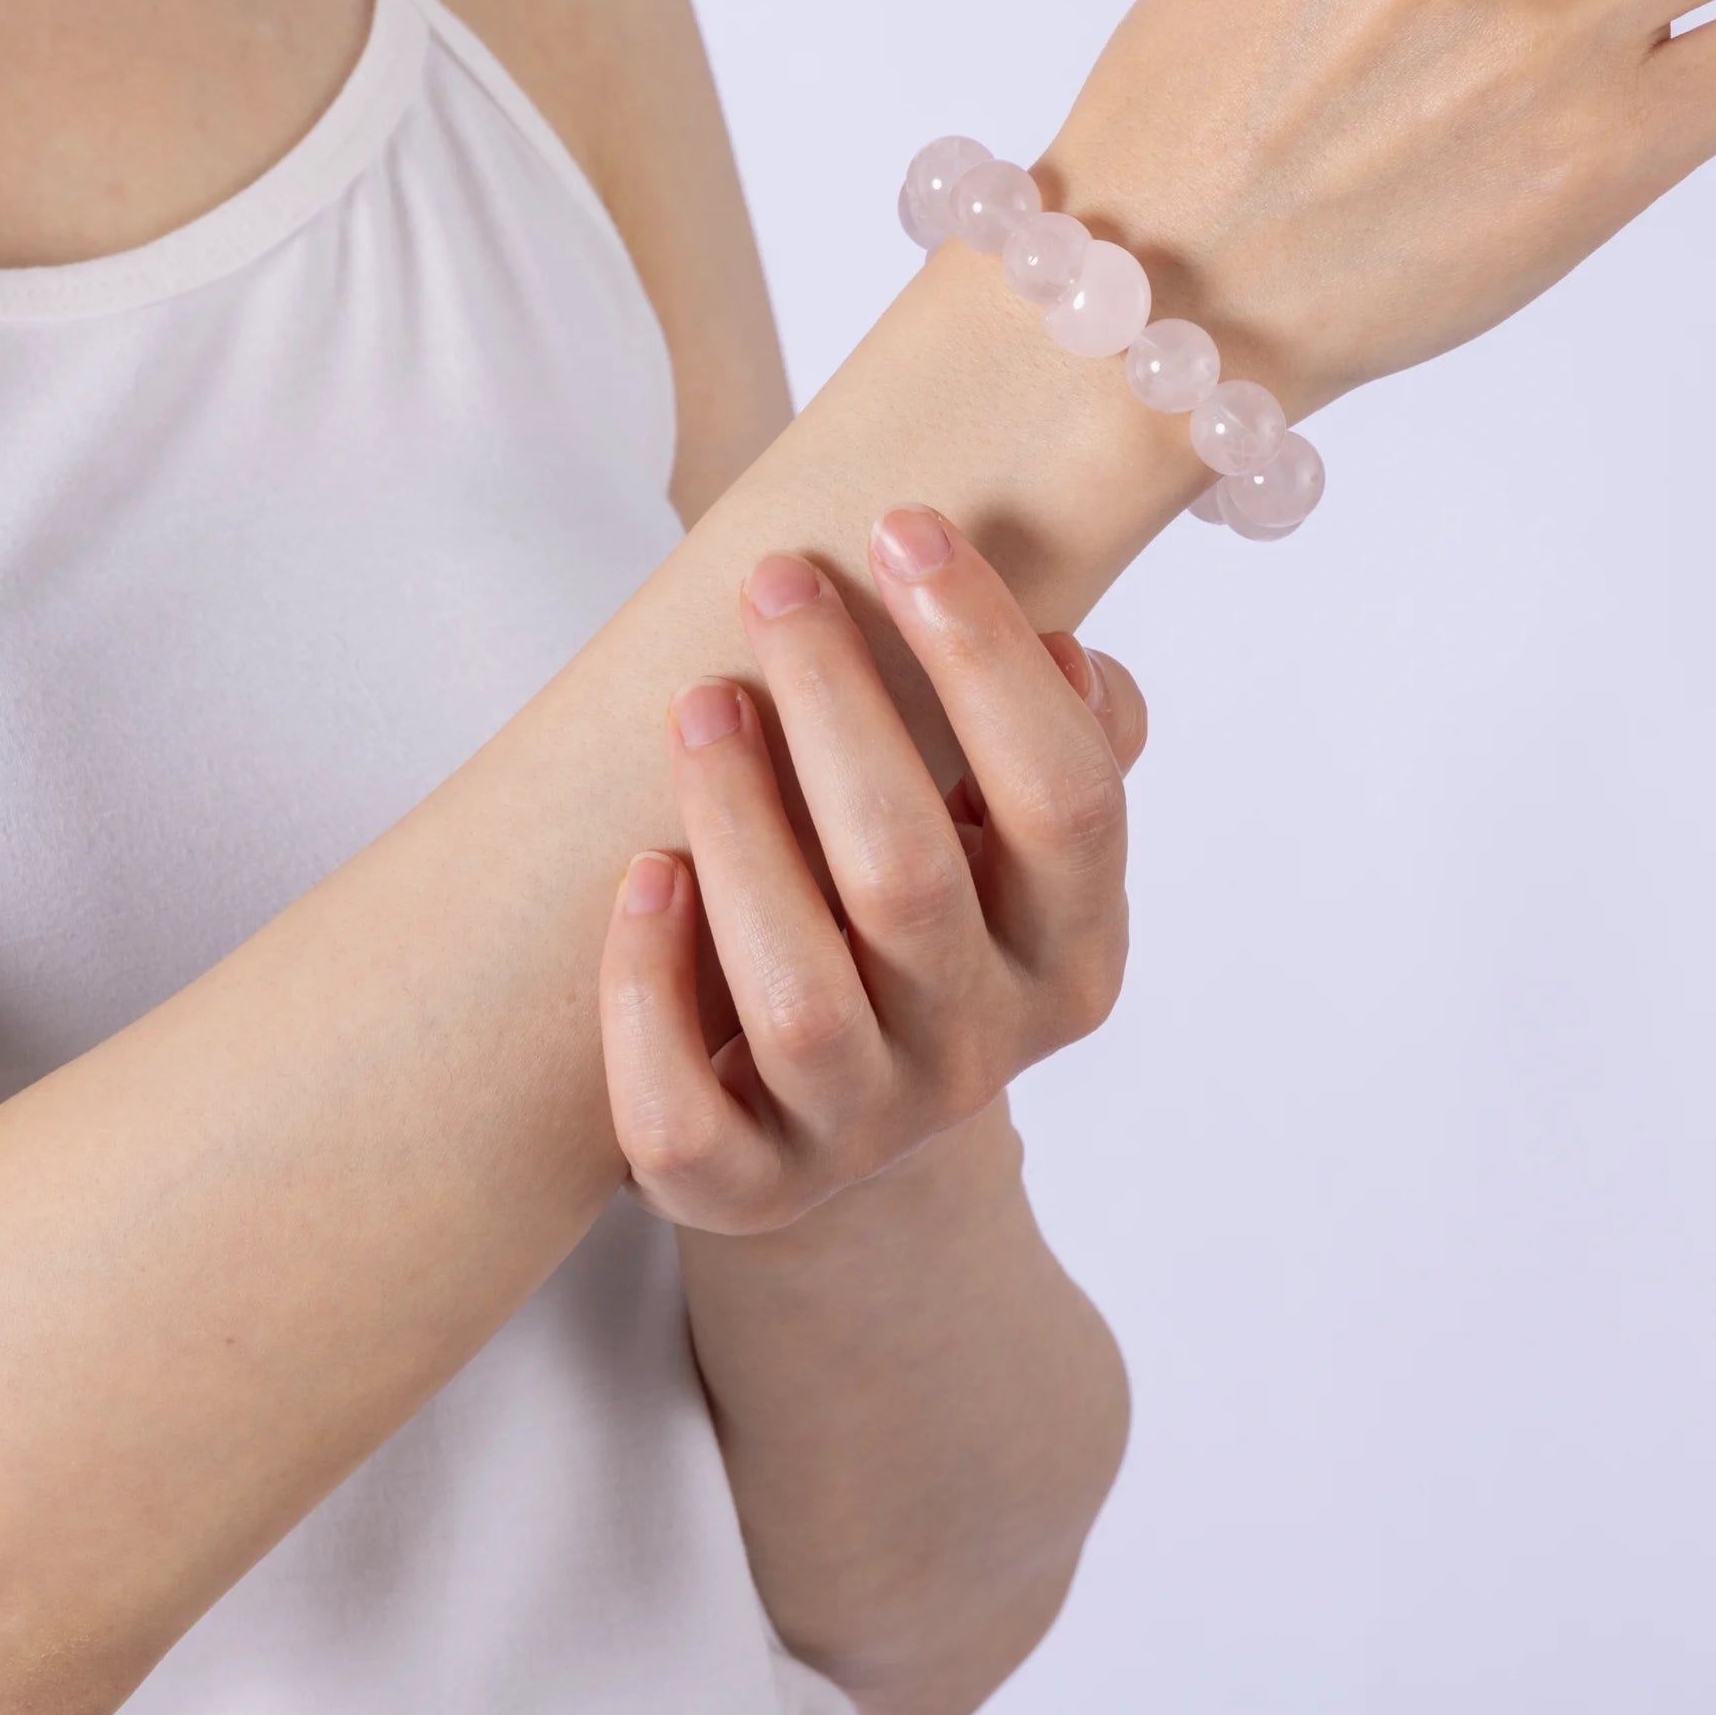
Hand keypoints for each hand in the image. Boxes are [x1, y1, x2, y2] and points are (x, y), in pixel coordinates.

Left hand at [599, 507, 1147, 1233]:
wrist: (839, 1117)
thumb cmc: (926, 915)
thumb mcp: (1015, 844)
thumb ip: (1067, 744)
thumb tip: (1070, 654)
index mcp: (1075, 954)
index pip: (1066, 800)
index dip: (988, 658)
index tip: (906, 525)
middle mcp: (983, 1051)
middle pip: (914, 880)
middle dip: (842, 709)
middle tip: (775, 581)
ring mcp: (863, 1130)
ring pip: (799, 997)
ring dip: (742, 830)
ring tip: (701, 703)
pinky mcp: (742, 1188)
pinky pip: (681, 1119)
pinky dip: (649, 995)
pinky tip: (640, 875)